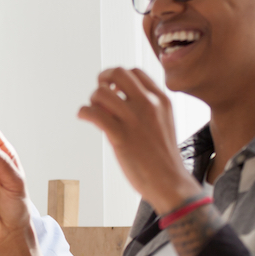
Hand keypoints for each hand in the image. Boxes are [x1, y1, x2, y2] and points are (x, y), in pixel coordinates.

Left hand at [77, 68, 200, 213]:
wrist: (170, 183)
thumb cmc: (163, 157)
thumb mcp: (163, 122)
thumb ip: (145, 108)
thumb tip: (115, 101)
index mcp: (161, 100)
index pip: (134, 72)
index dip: (118, 78)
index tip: (113, 89)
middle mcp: (149, 104)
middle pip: (118, 73)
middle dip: (103, 80)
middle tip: (99, 96)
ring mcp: (134, 119)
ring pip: (101, 92)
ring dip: (92, 100)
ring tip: (94, 113)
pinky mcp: (121, 137)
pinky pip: (93, 113)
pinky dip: (83, 112)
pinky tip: (84, 117)